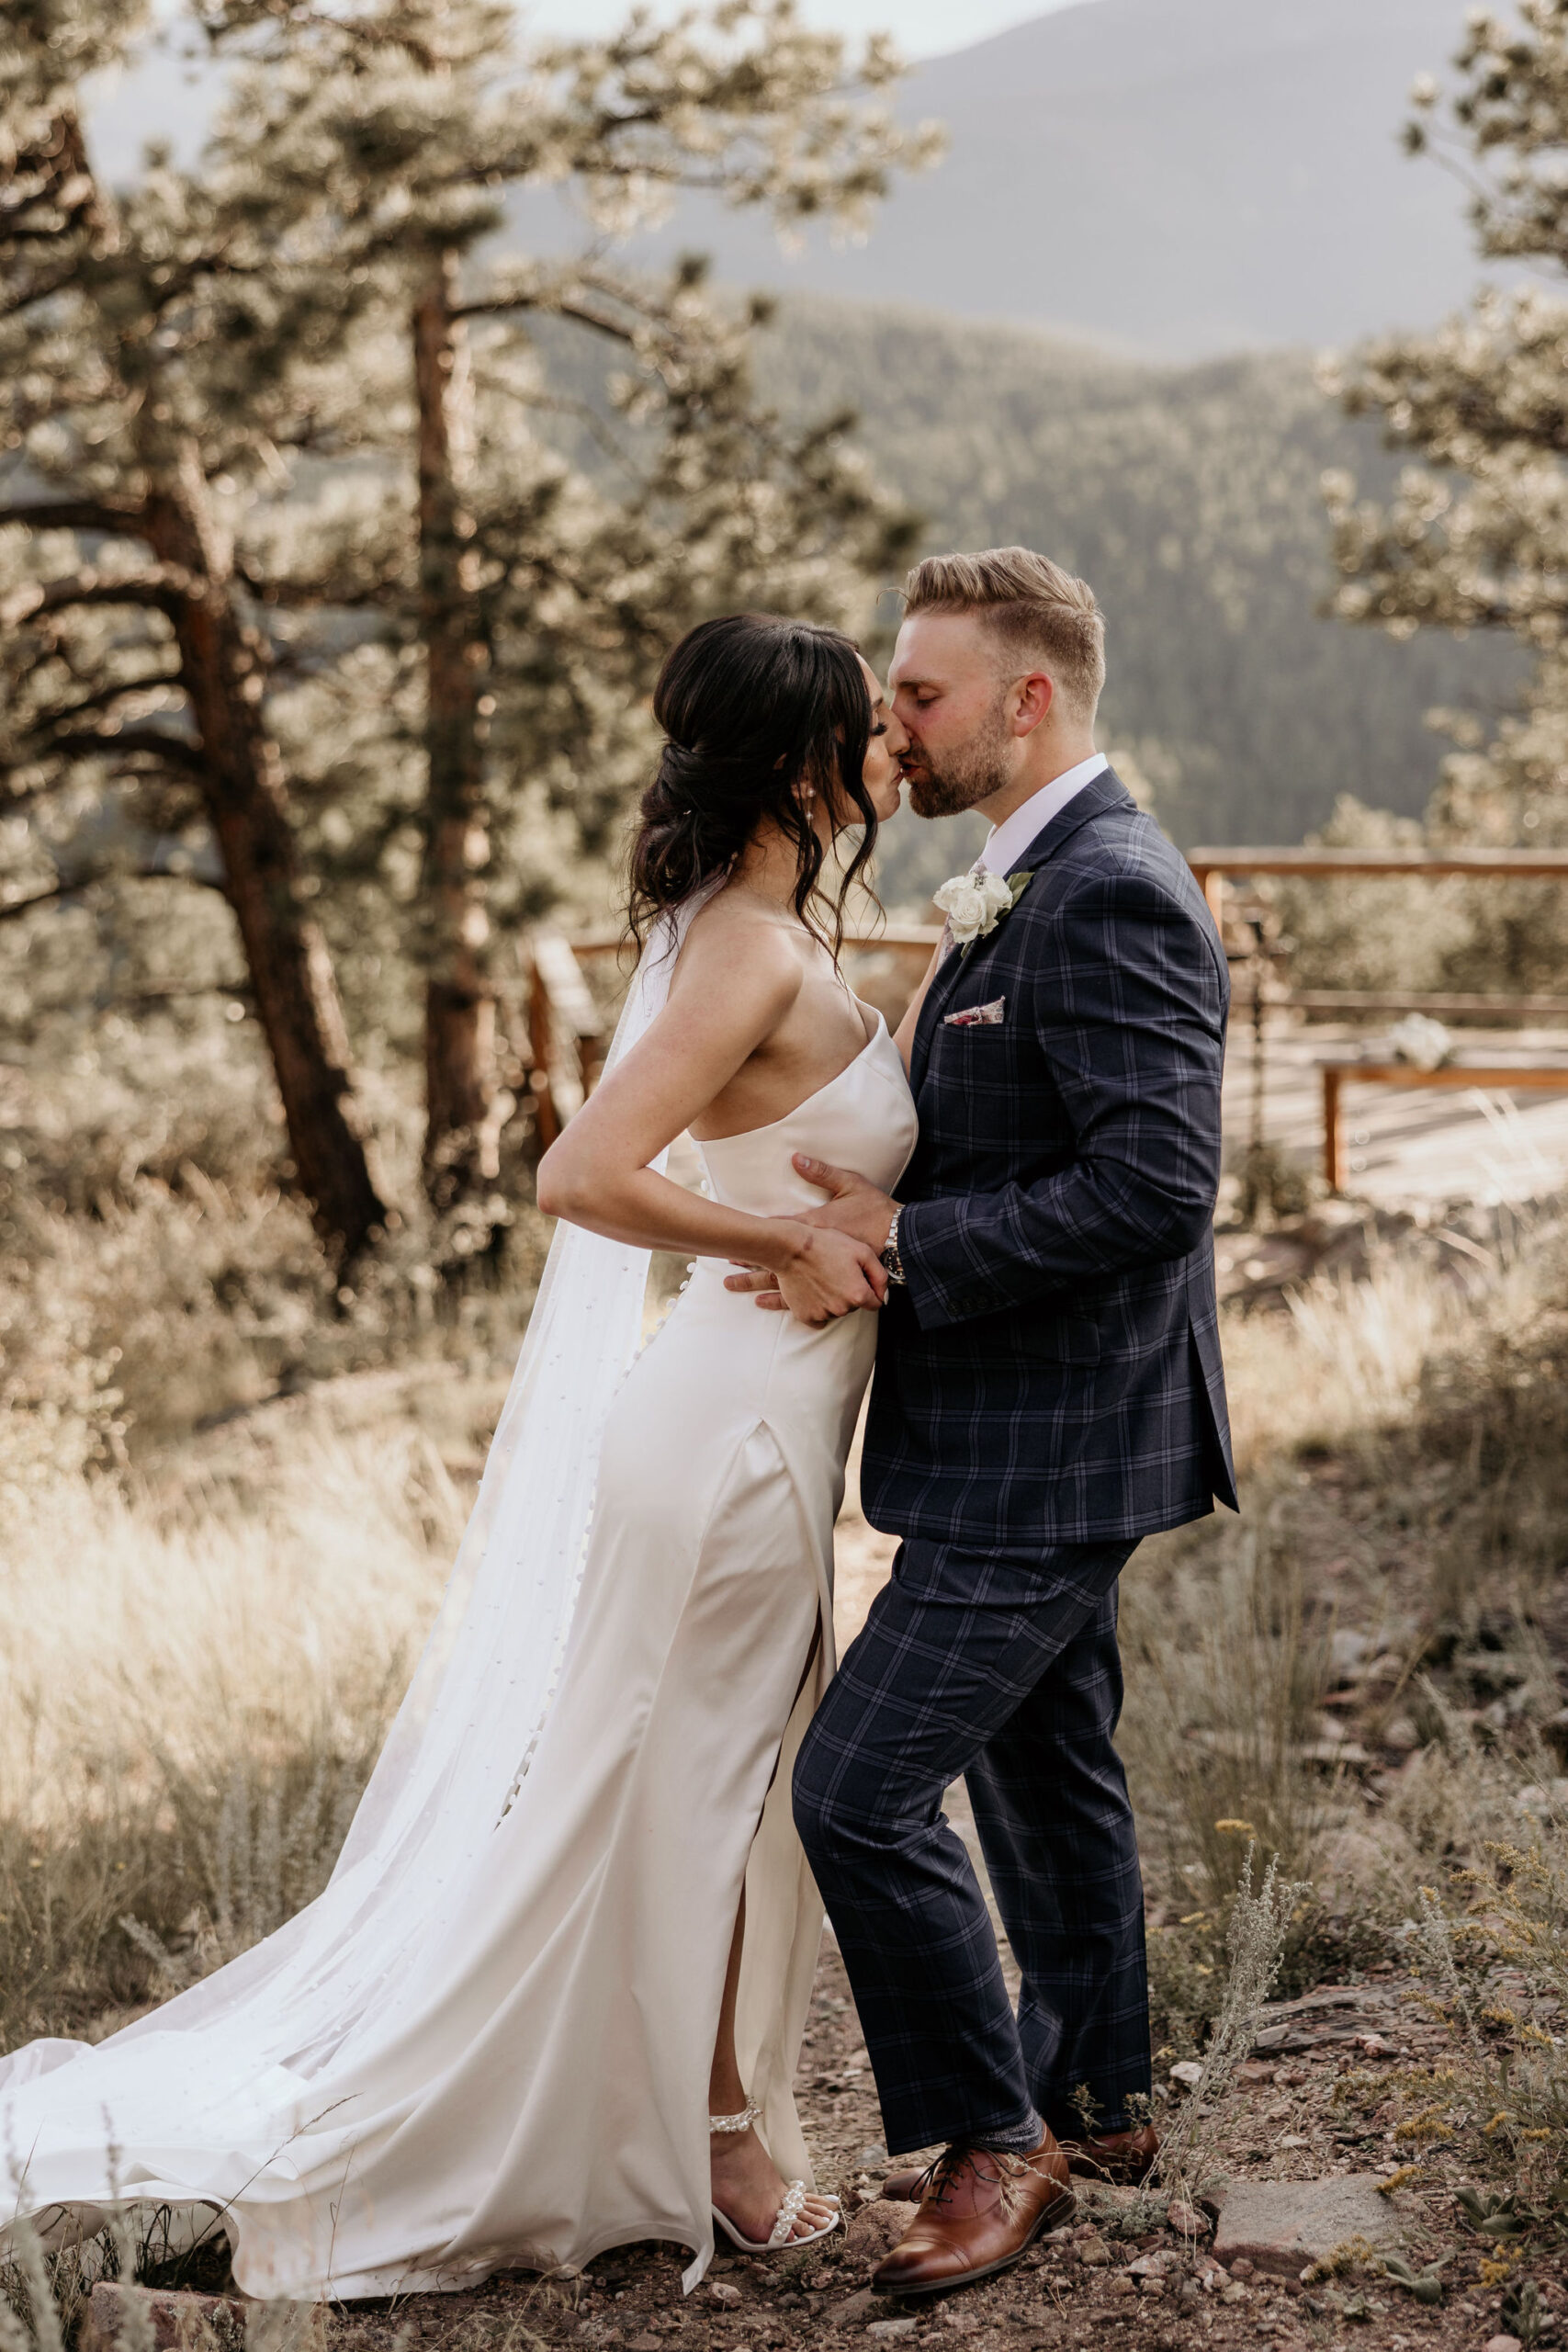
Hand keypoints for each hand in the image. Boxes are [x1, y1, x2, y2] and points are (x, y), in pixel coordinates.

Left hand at [725, 1157, 897, 1313]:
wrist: (902, 1240)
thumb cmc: (876, 1211)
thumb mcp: (851, 1185)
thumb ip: (822, 1172)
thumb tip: (796, 1157)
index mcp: (816, 1227)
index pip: (778, 1230)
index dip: (755, 1233)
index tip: (734, 1234)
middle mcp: (815, 1254)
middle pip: (773, 1260)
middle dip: (748, 1262)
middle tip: (726, 1266)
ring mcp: (823, 1272)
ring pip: (783, 1282)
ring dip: (757, 1283)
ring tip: (735, 1286)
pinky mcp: (833, 1286)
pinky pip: (803, 1297)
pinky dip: (783, 1301)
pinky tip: (767, 1304)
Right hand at [751, 1221, 887, 1325]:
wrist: (790, 1248)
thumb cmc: (826, 1245)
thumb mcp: (862, 1251)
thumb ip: (880, 1275)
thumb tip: (884, 1295)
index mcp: (858, 1294)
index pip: (876, 1303)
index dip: (870, 1289)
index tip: (859, 1278)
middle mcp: (842, 1309)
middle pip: (855, 1307)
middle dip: (851, 1293)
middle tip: (837, 1272)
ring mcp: (822, 1314)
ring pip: (837, 1312)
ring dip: (834, 1300)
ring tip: (823, 1278)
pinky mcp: (805, 1316)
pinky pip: (819, 1319)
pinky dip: (818, 1308)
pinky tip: (813, 1291)